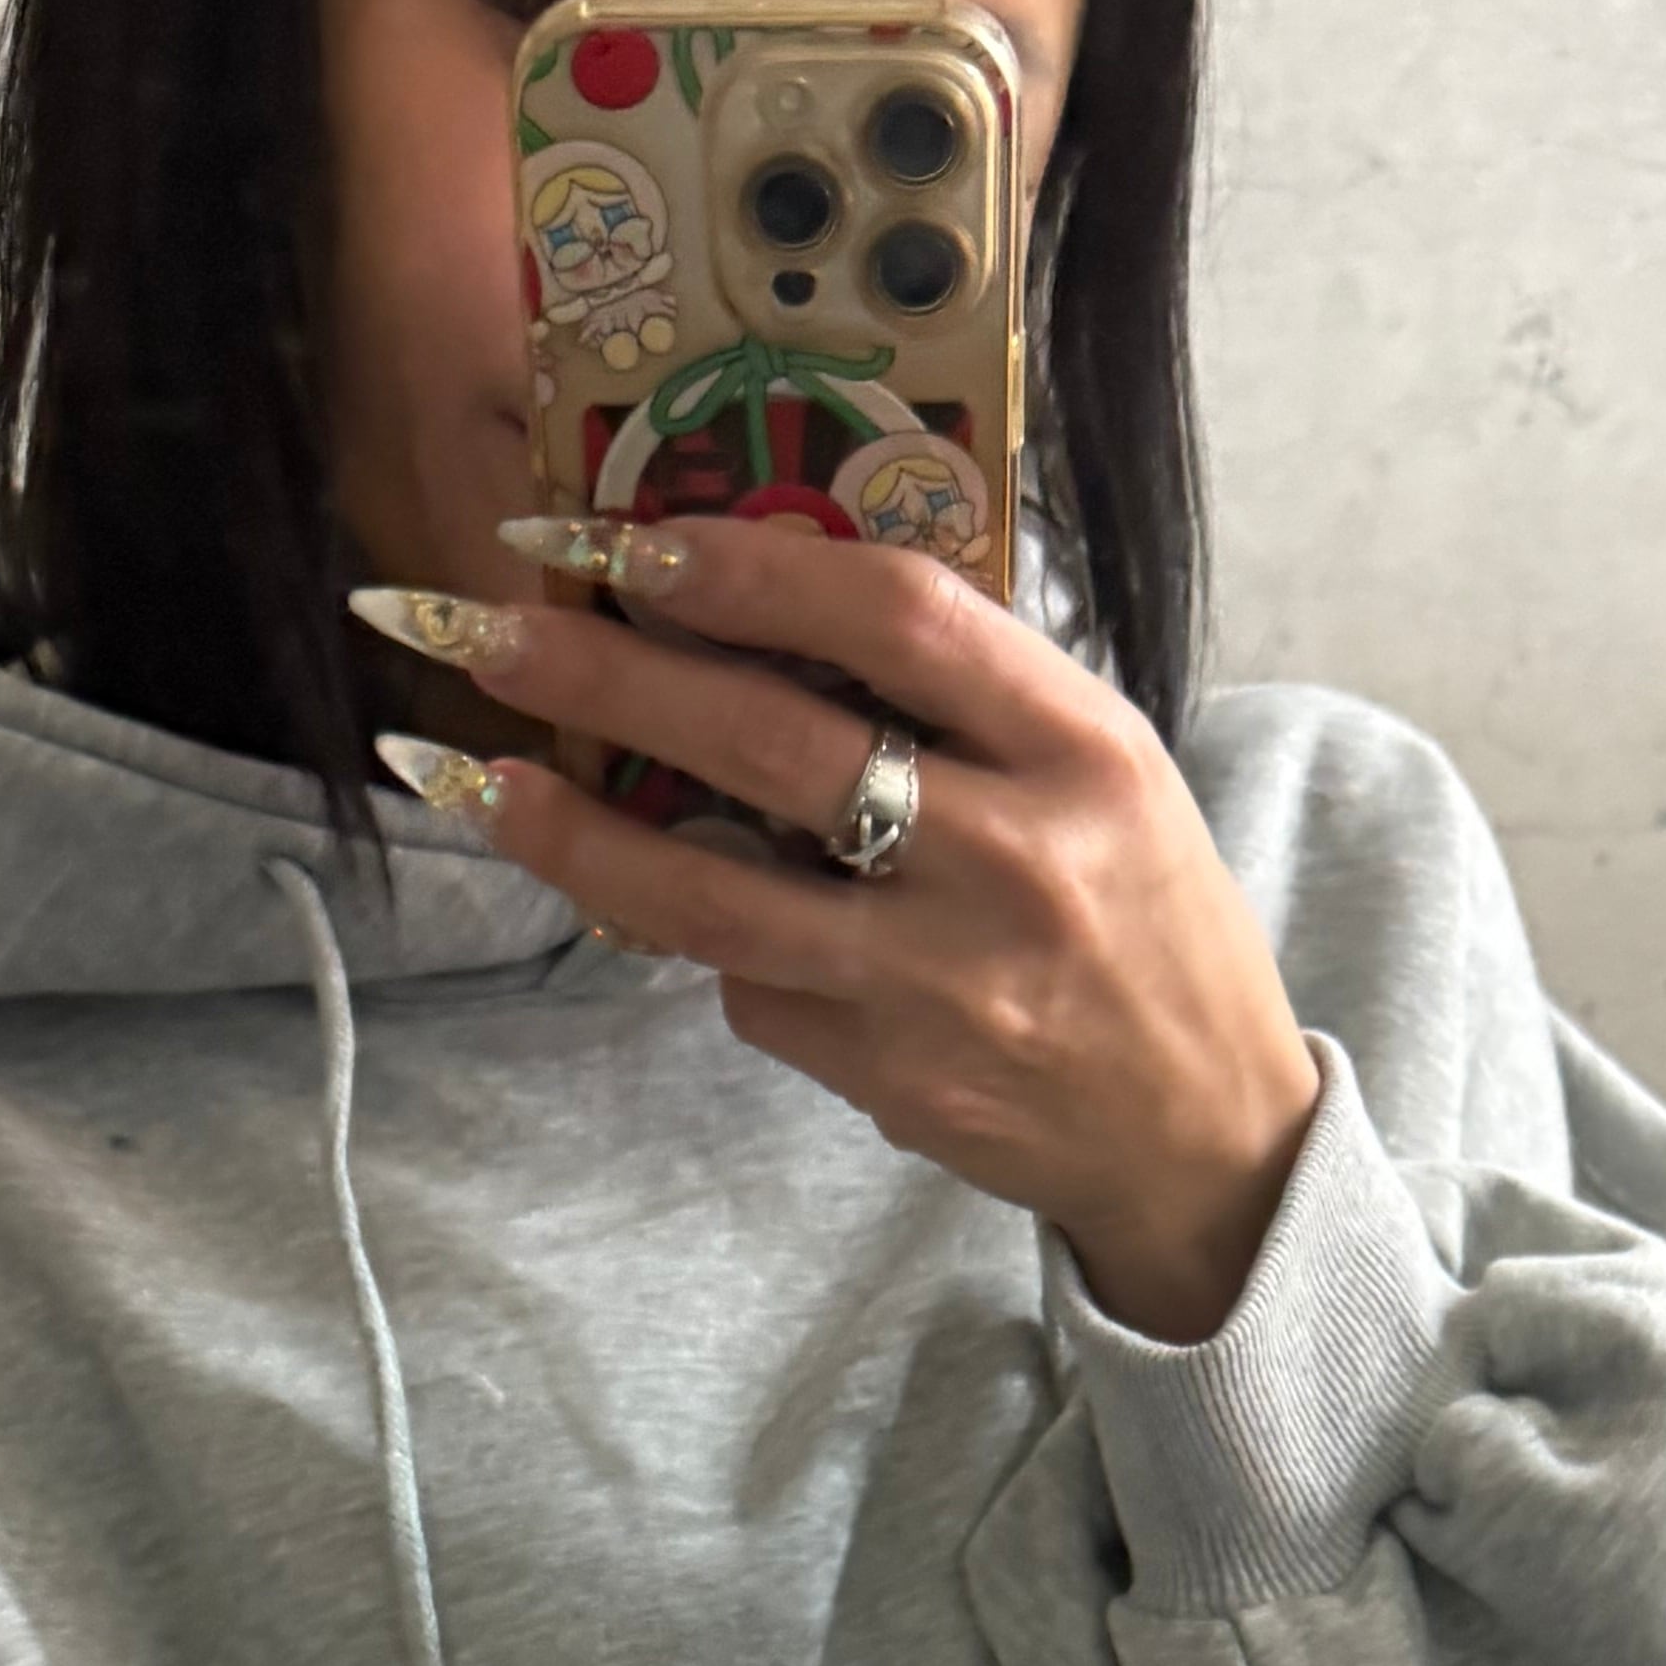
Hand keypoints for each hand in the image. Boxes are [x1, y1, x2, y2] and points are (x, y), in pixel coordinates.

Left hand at [352, 520, 1325, 1342]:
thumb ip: (963, 693)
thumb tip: (753, 603)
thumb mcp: (1102, 771)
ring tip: (465, 779)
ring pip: (712, 894)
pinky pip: (752, 990)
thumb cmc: (1141, 915)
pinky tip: (679, 906)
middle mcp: (1012, 860)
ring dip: (568, 832)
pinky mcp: (890, 1078)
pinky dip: (706, 938)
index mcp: (1079, 749)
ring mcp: (941, 982)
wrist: (1200, 1126)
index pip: (896, 614)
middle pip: (768, 741)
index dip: (746, 565)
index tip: (626, 539)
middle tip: (477, 630)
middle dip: (599, 676)